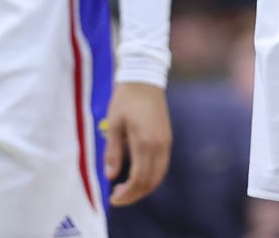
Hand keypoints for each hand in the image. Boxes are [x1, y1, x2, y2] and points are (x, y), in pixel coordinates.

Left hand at [103, 81, 171, 205]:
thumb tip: (111, 176)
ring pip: (159, 175)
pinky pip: (162, 165)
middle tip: (117, 197)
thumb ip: (113, 152)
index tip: (113, 199)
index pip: (139, 179)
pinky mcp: (167, 139)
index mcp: (144, 142)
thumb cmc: (125, 100)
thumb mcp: (113, 124)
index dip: (126, 194)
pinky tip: (137, 175)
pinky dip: (151, 176)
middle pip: (150, 182)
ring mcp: (166, 142)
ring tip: (126, 188)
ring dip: (143, 187)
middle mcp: (159, 146)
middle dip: (134, 194)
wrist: (144, 79)